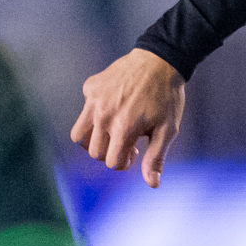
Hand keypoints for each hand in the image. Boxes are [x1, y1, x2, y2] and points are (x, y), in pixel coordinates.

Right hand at [72, 48, 186, 187]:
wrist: (159, 61)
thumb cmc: (166, 97)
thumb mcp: (167, 130)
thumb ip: (156, 157)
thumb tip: (152, 183)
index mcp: (123, 128)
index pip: (112, 162)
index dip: (124, 163)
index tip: (135, 152)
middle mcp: (104, 115)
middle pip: (94, 152)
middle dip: (109, 153)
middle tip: (126, 142)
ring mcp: (94, 100)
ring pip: (79, 136)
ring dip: (94, 140)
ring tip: (111, 132)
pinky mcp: (90, 87)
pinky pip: (84, 111)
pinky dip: (94, 115)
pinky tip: (114, 107)